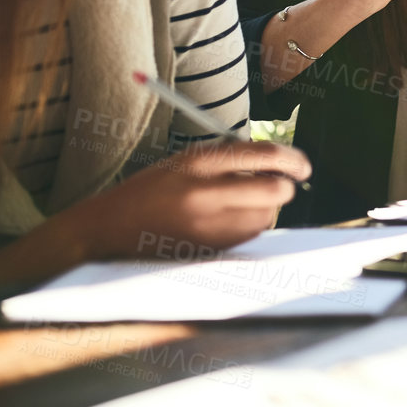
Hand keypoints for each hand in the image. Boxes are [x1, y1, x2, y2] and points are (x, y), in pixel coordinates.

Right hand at [65, 141, 312, 258]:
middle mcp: (203, 194)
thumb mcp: (184, 162)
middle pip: (274, 191)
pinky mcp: (204, 252)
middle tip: (283, 186)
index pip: (262, 155)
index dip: (292, 159)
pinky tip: (225, 224)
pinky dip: (247, 229)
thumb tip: (279, 164)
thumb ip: (228, 161)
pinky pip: (246, 239)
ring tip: (238, 206)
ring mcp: (204, 227)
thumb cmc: (149, 192)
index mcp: (196, 163)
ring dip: (264, 210)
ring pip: (264, 218)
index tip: (302, 166)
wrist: (104, 230)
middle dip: (285, 188)